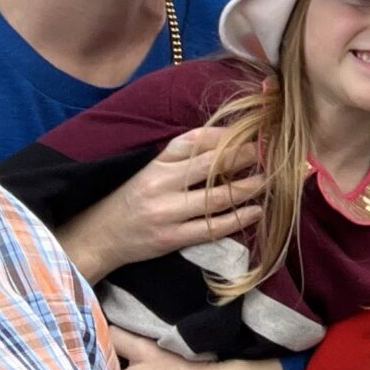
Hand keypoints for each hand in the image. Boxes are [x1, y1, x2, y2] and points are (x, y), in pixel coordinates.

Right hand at [57, 128, 264, 282]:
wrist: (99, 236)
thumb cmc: (133, 198)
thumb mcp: (152, 169)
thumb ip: (183, 156)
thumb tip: (227, 139)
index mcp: (157, 163)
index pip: (195, 140)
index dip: (227, 135)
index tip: (254, 131)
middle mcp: (161, 184)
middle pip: (210, 165)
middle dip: (245, 156)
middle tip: (271, 152)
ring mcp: (166, 213)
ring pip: (216, 197)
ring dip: (248, 187)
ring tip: (270, 180)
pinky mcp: (171, 238)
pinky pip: (211, 227)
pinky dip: (238, 219)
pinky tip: (257, 211)